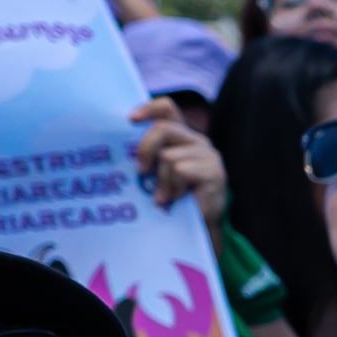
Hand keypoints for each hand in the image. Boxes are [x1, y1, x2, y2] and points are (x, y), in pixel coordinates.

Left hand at [133, 103, 225, 218]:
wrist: (197, 228)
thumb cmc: (172, 200)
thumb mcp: (155, 172)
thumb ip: (147, 155)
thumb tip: (121, 147)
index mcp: (182, 136)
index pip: (167, 108)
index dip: (148, 109)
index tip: (130, 120)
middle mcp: (197, 141)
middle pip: (162, 128)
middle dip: (145, 149)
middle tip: (141, 171)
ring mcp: (208, 155)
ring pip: (169, 156)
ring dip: (161, 181)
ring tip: (164, 196)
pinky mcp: (214, 172)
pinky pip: (180, 170)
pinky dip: (173, 188)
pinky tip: (176, 199)